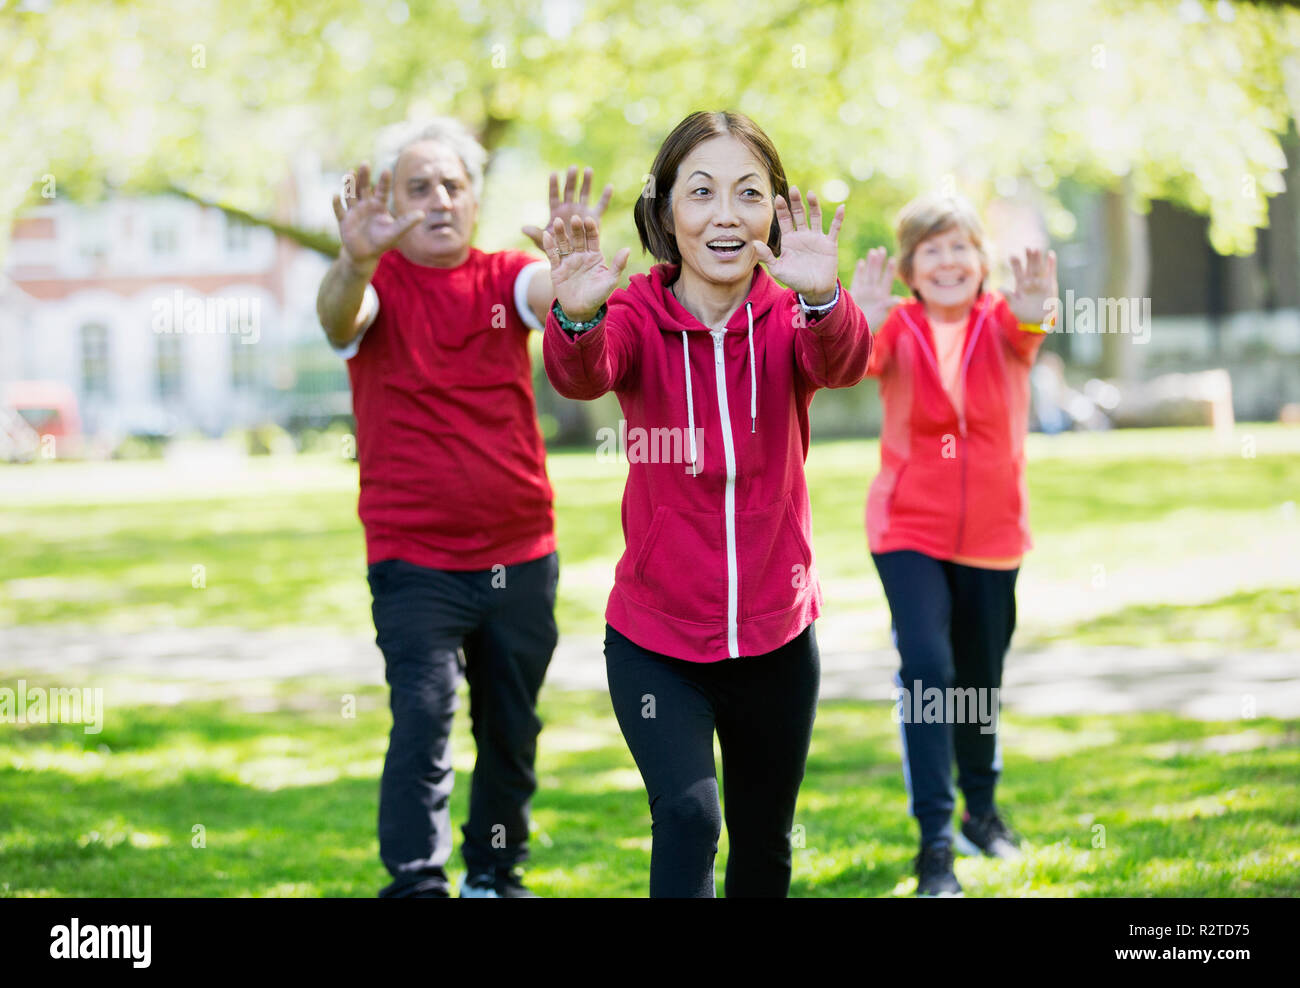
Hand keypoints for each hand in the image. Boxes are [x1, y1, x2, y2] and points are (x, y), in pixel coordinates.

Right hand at [332, 163, 423, 269]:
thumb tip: (422, 214)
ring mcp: (353, 211)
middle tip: (365, 163)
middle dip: (363, 176)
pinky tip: (335, 195)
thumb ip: (406, 223)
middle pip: (363, 187)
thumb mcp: (395, 232)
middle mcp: (365, 205)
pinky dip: (336, 204)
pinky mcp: (344, 221)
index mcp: (378, 205)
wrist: (365, 254)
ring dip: (349, 185)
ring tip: (349, 173)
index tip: (387, 170)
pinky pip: (339, 211)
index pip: (382, 191)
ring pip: (350, 195)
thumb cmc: (381, 241)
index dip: (384, 181)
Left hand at [523, 166, 612, 249]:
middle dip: (571, 180)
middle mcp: (569, 208)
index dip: (554, 186)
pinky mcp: (594, 218)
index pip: (554, 196)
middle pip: (570, 191)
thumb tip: (523, 228)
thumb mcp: (545, 243)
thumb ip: (536, 235)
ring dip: (586, 182)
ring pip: (585, 194)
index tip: (554, 174)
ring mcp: (582, 211)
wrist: (572, 258)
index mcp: (556, 212)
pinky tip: (609, 186)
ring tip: (588, 170)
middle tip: (573, 168)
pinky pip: (601, 206)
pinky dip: (605, 197)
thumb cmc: (556, 250)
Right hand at [542, 215, 629, 322]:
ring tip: (557, 221)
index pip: (592, 238)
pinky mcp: (556, 268)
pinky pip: (552, 254)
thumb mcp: (610, 281)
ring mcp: (568, 261)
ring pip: (563, 243)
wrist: (581, 311)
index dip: (591, 229)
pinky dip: (549, 245)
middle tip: (575, 218)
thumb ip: (618, 265)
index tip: (589, 220)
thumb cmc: (598, 296)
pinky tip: (546, 235)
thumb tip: (627, 249)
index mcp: (594, 255)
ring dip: (560, 233)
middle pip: (577, 238)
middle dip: (576, 229)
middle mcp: (580, 255)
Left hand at [751, 187, 842, 303]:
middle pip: (799, 214)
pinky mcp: (829, 243)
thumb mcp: (778, 269)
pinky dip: (838, 218)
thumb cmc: (795, 280)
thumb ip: (766, 256)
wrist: (815, 291)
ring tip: (810, 194)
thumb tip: (754, 243)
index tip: (778, 198)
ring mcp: (816, 238)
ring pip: (815, 217)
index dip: (782, 209)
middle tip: (793, 189)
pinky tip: (841, 207)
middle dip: (796, 202)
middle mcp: (802, 235)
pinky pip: (834, 228)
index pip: (784, 220)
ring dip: (813, 205)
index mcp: (789, 240)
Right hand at [851, 247, 904, 327]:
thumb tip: (900, 300)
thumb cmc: (871, 324)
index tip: (892, 260)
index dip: (890, 270)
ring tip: (873, 251)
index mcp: (882, 296)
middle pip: (878, 274)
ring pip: (868, 274)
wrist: (855, 330)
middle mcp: (874, 292)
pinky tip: (861, 262)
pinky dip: (859, 272)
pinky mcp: (855, 293)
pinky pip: (858, 280)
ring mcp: (865, 291)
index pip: (887, 280)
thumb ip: (889, 305)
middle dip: (880, 262)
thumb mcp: (882, 314)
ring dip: (870, 264)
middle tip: (882, 249)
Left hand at [1007, 247, 1058, 325]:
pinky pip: (1051, 273)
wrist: (1037, 320)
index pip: (1018, 272)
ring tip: (1036, 249)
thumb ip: (1009, 296)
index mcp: (1021, 285)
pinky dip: (1051, 264)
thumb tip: (1000, 288)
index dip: (1016, 264)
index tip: (1012, 256)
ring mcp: (1040, 282)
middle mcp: (1030, 281)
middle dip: (1028, 258)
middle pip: (1029, 267)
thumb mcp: (1014, 306)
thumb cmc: (1024, 313)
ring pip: (1039, 268)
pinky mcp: (1050, 285)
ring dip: (1038, 259)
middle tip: (1027, 248)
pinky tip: (1051, 254)